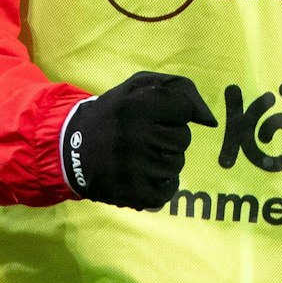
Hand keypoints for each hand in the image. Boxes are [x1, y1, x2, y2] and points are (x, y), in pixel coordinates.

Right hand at [61, 71, 217, 209]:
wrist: (71, 150)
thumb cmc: (114, 114)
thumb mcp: (138, 87)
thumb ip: (178, 90)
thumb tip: (210, 120)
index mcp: (136, 106)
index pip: (183, 109)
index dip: (174, 112)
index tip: (155, 116)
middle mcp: (136, 137)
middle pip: (182, 138)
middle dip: (169, 136)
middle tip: (143, 136)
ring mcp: (136, 169)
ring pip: (177, 163)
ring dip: (164, 159)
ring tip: (139, 155)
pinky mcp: (135, 194)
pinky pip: (170, 188)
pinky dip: (161, 182)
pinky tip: (142, 173)